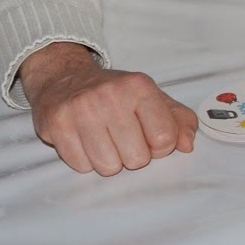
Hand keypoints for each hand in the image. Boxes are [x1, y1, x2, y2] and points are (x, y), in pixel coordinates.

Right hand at [19, 43, 195, 175]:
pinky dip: (85, 160)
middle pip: (137, 159)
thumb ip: (180, 120)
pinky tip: (84, 140)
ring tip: (103, 139)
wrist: (65, 77)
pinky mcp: (57, 124)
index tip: (148, 136)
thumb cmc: (115, 94)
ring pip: (108, 167)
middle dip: (132, 155)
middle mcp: (111, 95)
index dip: (159, 147)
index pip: (164, 139)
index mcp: (140, 87)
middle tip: (122, 138)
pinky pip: (81, 166)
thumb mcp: (153, 98)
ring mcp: (81, 109)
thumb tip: (187, 145)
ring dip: (108, 160)